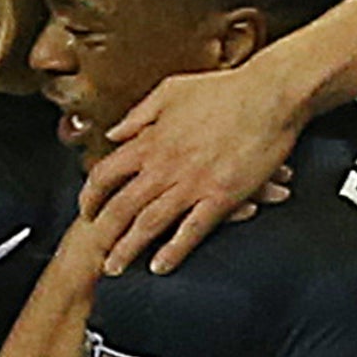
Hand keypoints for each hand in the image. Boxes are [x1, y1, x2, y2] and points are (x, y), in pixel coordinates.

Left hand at [80, 56, 308, 274]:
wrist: (270, 93)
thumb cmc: (224, 88)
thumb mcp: (170, 91)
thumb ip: (139, 115)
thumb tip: (114, 134)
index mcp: (150, 141)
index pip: (105, 174)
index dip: (90, 196)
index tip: (86, 210)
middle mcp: (164, 166)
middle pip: (120, 206)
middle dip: (103, 233)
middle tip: (95, 250)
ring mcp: (192, 184)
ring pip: (149, 224)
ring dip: (128, 249)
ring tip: (116, 268)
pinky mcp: (221, 196)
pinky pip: (191, 231)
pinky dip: (173, 251)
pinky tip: (160, 267)